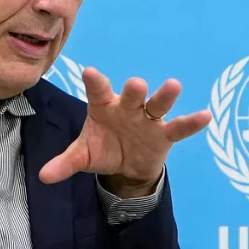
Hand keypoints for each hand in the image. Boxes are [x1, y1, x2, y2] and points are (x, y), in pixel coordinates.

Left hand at [39, 67, 211, 197]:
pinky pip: (179, 127)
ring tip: (174, 85)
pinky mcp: (164, 134)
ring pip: (157, 104)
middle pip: (132, 95)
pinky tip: (206, 116)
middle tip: (136, 84)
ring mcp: (148, 119)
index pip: (98, 91)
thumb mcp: (83, 156)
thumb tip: (43, 176)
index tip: (89, 72)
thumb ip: (65, 163)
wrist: (126, 168)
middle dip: (134, 90)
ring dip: (164, 96)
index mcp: (103, 107)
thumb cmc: (103, 149)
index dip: (95, 82)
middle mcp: (127, 108)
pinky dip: (192, 123)